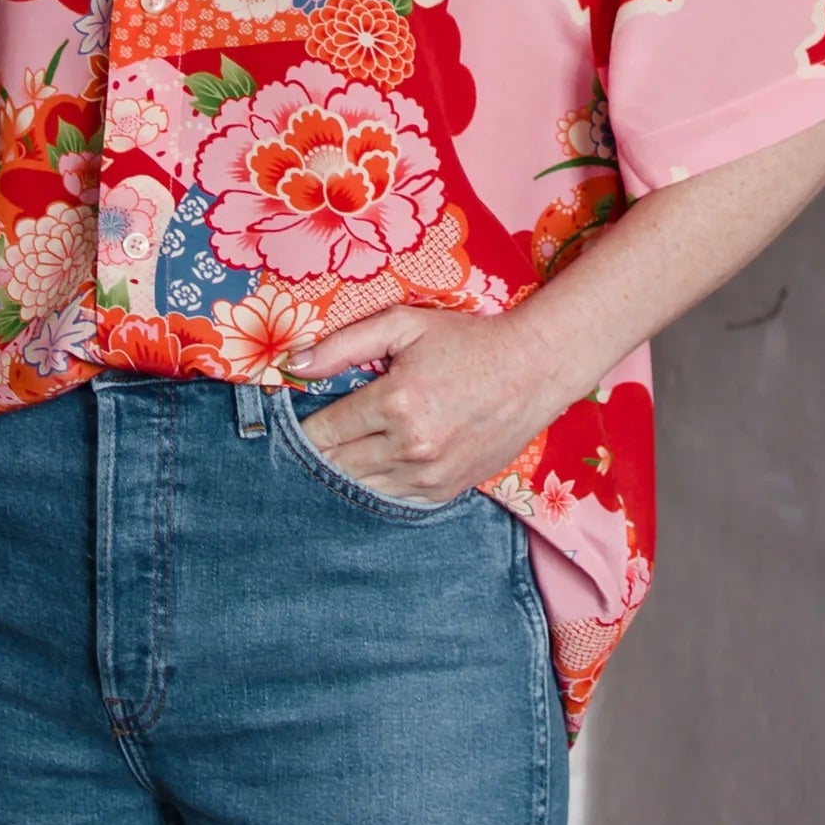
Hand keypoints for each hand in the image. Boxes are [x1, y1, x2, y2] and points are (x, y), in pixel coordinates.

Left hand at [287, 304, 586, 504]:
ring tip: (346, 447)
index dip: (305, 427)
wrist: (532, 370)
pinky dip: (378, 483)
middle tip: (318, 434)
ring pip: (362, 486)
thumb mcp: (403, 325)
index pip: (325, 431)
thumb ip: (343, 345)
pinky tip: (378, 461)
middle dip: (321, 450)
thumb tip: (292, 366)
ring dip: (347, 469)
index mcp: (395, 402)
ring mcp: (430, 475)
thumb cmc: (467, 341)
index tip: (295, 421)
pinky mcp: (446, 491)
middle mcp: (410, 446)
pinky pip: (393, 498)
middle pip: (338, 464)